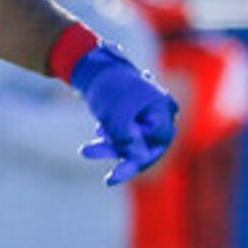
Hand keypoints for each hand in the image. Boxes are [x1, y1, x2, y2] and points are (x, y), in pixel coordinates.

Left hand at [68, 41, 178, 184]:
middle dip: (122, 156)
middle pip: (147, 143)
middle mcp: (159, 111)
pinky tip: (99, 128)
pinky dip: (110, 136)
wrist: (91, 66)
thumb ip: (128, 140)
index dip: (143, 156)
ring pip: (133, 140)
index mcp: (162, 108)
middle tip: (109, 180)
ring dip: (110, 147)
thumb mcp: (116, 118)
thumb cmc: (108, 90)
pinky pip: (125, 133)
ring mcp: (147, 113)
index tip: (122, 169)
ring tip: (85, 150)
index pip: (160, 140)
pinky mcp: (133, 114)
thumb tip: (137, 159)